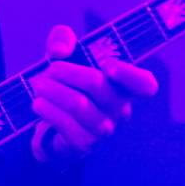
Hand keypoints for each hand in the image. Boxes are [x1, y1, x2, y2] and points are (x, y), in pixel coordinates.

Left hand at [29, 25, 157, 163]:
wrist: (48, 124)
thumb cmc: (64, 84)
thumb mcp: (63, 55)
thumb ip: (62, 39)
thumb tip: (59, 50)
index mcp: (123, 87)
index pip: (145, 84)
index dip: (130, 74)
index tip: (107, 65)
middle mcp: (120, 111)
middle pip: (95, 83)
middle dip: (64, 72)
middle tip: (48, 71)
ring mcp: (104, 131)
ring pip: (77, 103)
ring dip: (51, 90)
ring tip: (38, 86)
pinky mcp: (84, 146)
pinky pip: (66, 124)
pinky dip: (48, 110)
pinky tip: (38, 103)